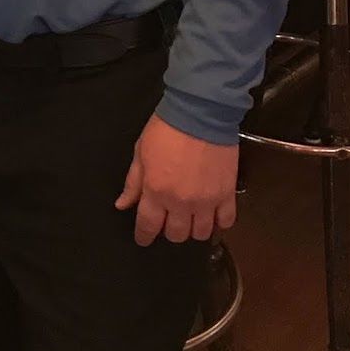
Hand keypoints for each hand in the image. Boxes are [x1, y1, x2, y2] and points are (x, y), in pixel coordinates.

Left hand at [115, 114, 237, 245]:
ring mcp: (206, 200)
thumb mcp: (141, 152)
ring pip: (201, 233)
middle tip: (168, 220)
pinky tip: (213, 216)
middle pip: (176, 234)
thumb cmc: (166, 129)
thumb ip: (133, 182)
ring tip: (191, 218)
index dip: (144, 235)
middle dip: (169, 230)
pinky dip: (219, 223)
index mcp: (156, 191)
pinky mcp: (227, 193)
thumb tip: (122, 204)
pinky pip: (226, 221)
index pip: (148, 225)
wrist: (200, 112)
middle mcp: (181, 202)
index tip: (143, 238)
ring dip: (194, 229)